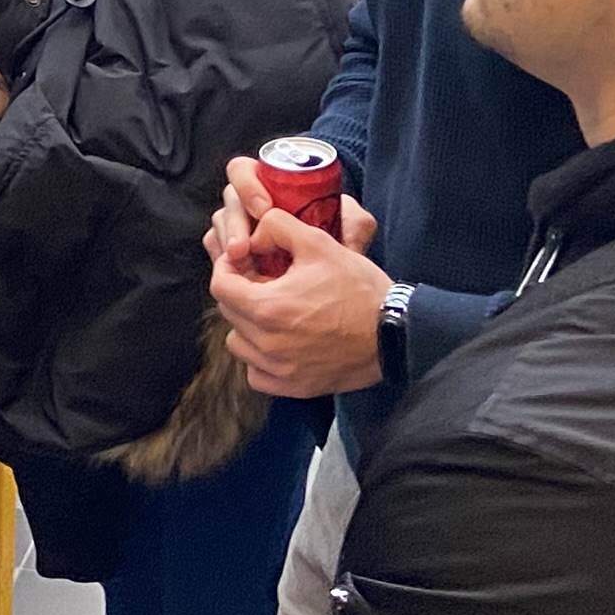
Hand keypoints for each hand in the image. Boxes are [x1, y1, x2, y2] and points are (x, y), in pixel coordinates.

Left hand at [204, 169, 391, 397]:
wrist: (395, 333)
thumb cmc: (359, 288)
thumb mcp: (319, 244)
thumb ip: (278, 226)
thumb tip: (253, 231)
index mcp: (268, 307)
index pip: (219, 286)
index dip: (227, 268)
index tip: (244, 262)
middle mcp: (267, 343)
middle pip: (229, 313)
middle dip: (240, 293)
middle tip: (265, 282)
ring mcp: (279, 370)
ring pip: (239, 344)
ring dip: (247, 326)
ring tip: (274, 311)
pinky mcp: (293, 387)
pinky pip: (256, 374)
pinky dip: (260, 359)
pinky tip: (281, 341)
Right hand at [208, 152, 378, 264]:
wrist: (333, 273)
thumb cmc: (337, 239)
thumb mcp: (352, 228)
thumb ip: (356, 222)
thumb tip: (350, 226)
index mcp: (270, 182)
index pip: (243, 170)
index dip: (247, 185)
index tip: (265, 209)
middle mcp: (250, 200)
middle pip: (228, 201)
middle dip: (234, 224)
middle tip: (243, 249)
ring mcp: (239, 225)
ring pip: (219, 224)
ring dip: (225, 242)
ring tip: (240, 262)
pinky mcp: (233, 250)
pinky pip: (215, 247)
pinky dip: (219, 257)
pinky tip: (233, 273)